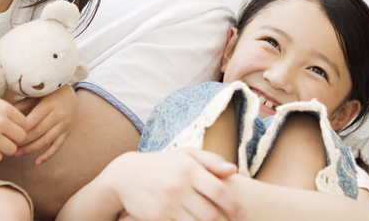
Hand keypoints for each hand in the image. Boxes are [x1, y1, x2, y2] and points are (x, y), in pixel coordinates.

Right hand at [0, 90, 25, 161]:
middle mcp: (0, 121)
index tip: (10, 127)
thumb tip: (25, 126)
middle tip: (6, 137)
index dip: (19, 126)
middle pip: (21, 137)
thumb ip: (8, 113)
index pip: (25, 123)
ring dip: (6, 148)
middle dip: (15, 139)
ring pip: (11, 149)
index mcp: (5, 107)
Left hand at [13, 84, 75, 164]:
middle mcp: (59, 114)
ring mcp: (65, 124)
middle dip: (22, 141)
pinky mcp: (67, 132)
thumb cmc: (48, 94)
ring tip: (16, 154)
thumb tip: (5, 116)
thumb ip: (22, 105)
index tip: (7, 134)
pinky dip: (47, 155)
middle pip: (39, 131)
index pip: (33, 119)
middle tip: (8, 146)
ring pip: (46, 140)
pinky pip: (57, 146)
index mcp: (50, 103)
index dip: (20, 128)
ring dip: (30, 149)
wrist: (69, 94)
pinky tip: (36, 162)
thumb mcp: (35, 95)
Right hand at [106, 149, 243, 220]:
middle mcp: (178, 186)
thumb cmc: (162, 164)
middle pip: (210, 213)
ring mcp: (167, 204)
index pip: (218, 190)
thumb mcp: (185, 155)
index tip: (243, 214)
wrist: (126, 176)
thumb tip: (234, 170)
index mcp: (188, 168)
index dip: (234, 205)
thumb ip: (211, 161)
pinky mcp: (157, 218)